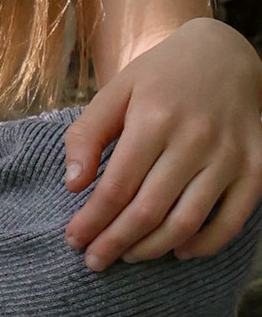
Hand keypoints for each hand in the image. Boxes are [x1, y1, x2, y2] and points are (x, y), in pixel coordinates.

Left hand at [63, 14, 261, 268]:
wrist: (223, 55)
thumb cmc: (160, 77)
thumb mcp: (116, 91)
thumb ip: (88, 135)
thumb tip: (73, 185)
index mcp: (154, 118)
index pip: (116, 186)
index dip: (92, 220)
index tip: (74, 240)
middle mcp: (195, 139)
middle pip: (149, 210)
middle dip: (116, 242)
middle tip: (94, 261)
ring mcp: (229, 157)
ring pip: (188, 221)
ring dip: (153, 248)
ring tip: (128, 257)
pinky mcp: (255, 169)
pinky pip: (232, 220)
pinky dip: (206, 244)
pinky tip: (179, 251)